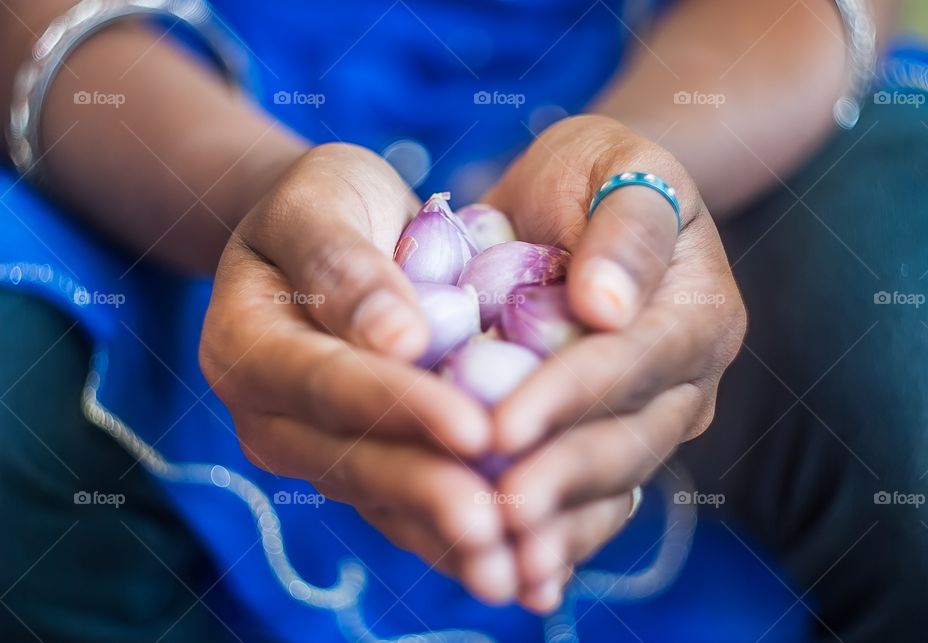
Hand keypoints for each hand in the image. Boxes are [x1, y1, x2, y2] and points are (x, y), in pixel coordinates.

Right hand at [199, 144, 518, 603]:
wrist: (328, 233)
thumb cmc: (324, 202)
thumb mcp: (320, 203)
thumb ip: (343, 265)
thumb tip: (397, 338)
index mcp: (246, 345)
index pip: (325, 383)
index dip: (398, 408)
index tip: (474, 429)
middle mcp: (269, 412)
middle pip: (349, 459)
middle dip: (426, 493)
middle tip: (497, 526)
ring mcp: (312, 448)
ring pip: (378, 498)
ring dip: (444, 536)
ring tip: (513, 571)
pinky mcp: (355, 465)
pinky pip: (401, 507)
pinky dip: (451, 536)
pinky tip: (514, 564)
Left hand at [483, 115, 746, 610]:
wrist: (581, 203)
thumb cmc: (594, 172)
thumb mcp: (613, 165)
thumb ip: (625, 229)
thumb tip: (608, 308)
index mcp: (697, 313)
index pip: (634, 363)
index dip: (570, 397)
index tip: (502, 428)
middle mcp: (686, 381)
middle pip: (627, 440)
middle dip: (559, 477)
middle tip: (494, 513)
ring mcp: (653, 421)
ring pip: (611, 485)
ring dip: (555, 526)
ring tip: (500, 563)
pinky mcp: (614, 443)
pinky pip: (593, 501)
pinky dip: (556, 537)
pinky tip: (516, 575)